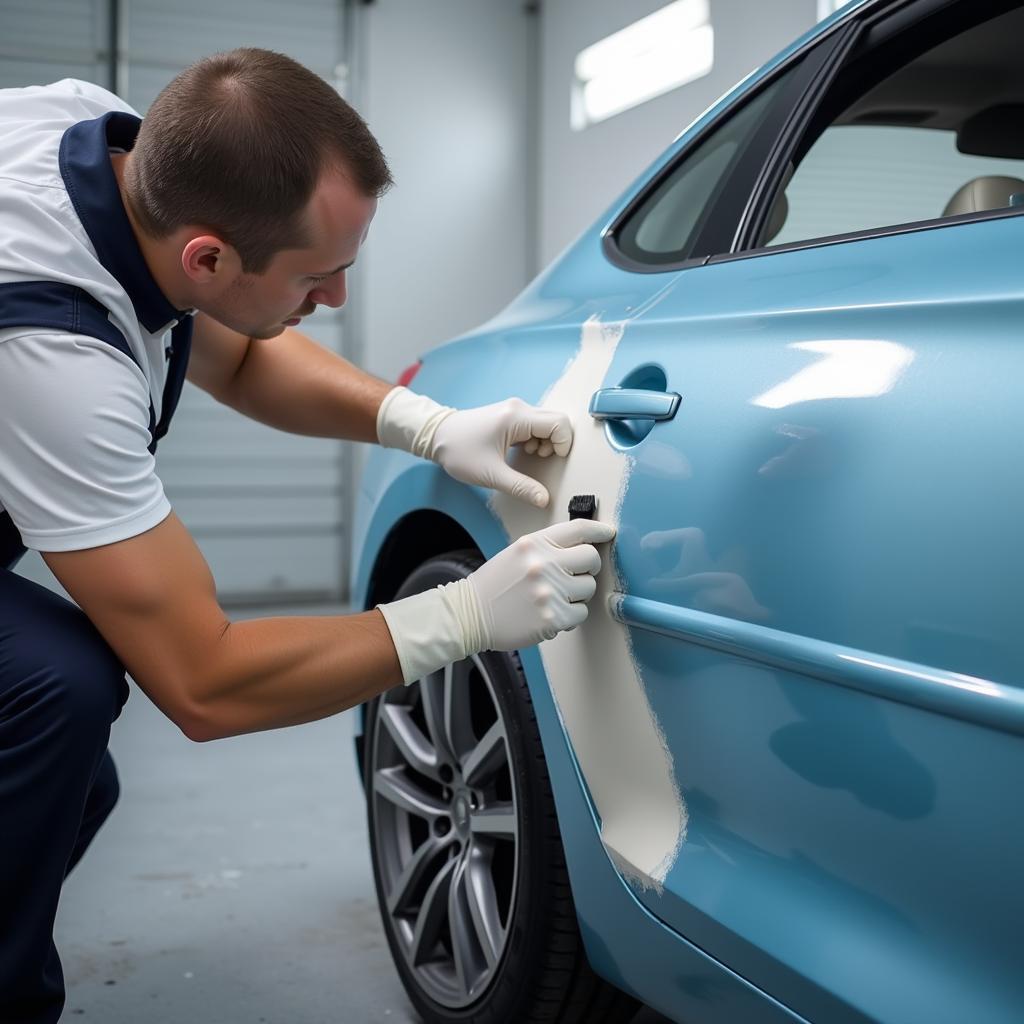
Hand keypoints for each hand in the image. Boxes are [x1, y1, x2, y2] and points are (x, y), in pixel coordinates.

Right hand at [376, 519, 615, 683]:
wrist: (470, 614)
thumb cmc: (495, 584)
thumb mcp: (518, 552)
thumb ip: (549, 547)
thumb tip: (584, 545)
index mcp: (535, 544)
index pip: (578, 529)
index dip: (599, 530)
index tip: (608, 533)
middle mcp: (544, 565)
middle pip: (592, 558)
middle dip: (588, 567)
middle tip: (573, 575)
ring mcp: (549, 592)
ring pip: (589, 588)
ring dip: (577, 594)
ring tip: (554, 597)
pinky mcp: (552, 618)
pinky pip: (580, 614)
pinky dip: (570, 616)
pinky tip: (550, 613)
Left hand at [431, 398, 571, 507]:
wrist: (436, 436)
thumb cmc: (459, 451)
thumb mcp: (491, 474)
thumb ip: (521, 487)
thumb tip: (544, 499)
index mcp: (516, 417)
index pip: (559, 423)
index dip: (563, 443)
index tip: (551, 459)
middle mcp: (519, 408)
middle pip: (556, 421)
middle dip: (556, 443)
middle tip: (540, 459)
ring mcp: (514, 411)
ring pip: (546, 423)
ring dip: (545, 442)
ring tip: (528, 456)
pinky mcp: (510, 417)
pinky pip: (534, 425)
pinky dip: (536, 439)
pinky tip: (522, 451)